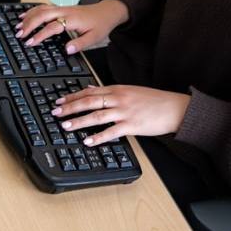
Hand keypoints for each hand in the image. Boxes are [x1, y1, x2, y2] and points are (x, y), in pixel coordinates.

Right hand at [14, 0, 128, 53]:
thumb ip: (79, 44)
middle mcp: (65, 11)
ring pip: (41, 9)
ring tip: (18, 27)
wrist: (107, 11)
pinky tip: (24, 16)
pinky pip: (43, 7)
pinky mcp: (61, 8)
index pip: (52, 27)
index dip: (40, 35)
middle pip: (42, 15)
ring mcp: (62, 8)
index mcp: (72, 19)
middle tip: (19, 35)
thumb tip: (66, 50)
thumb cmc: (100, 24)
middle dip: (29, 25)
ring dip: (28, 17)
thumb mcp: (94, 38)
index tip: (30, 42)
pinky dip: (32, 11)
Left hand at [50, 84, 190, 146]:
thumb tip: (91, 89)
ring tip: (66, 126)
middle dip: (70, 107)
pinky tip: (88, 141)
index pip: (90, 91)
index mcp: (117, 89)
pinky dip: (98, 137)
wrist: (174, 107)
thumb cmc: (154, 100)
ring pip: (97, 115)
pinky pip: (111, 131)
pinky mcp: (132, 125)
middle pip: (89, 101)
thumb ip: (110, 90)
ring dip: (79, 121)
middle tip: (56, 112)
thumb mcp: (130, 90)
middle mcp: (119, 98)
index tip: (59, 100)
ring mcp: (125, 111)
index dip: (72, 96)